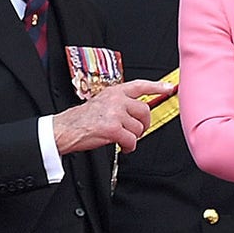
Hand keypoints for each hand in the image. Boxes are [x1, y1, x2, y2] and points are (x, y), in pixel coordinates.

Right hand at [52, 79, 170, 153]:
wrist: (64, 129)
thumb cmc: (82, 119)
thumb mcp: (102, 102)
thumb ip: (119, 103)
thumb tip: (137, 111)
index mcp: (114, 92)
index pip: (140, 86)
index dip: (157, 86)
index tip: (169, 88)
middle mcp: (116, 100)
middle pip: (144, 111)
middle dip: (145, 124)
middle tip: (139, 130)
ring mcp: (115, 113)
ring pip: (138, 128)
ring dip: (134, 137)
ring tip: (125, 139)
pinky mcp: (113, 129)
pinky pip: (131, 140)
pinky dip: (130, 147)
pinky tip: (124, 147)